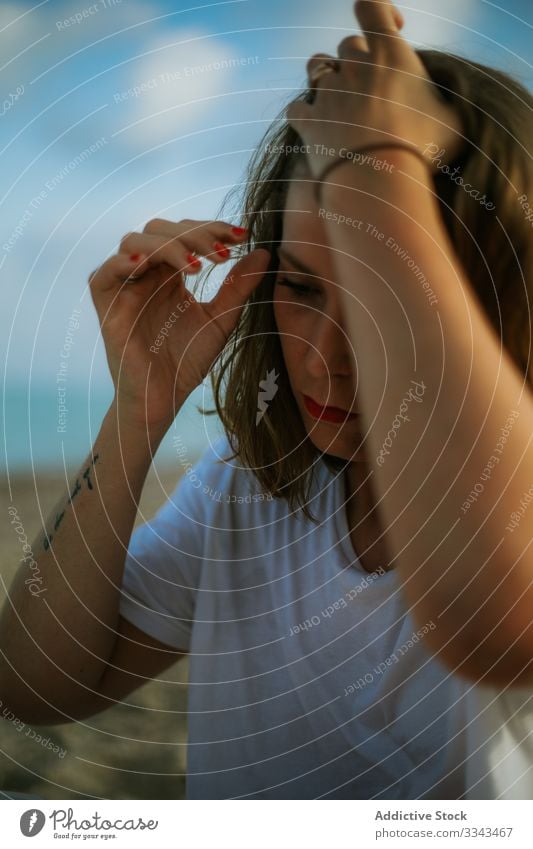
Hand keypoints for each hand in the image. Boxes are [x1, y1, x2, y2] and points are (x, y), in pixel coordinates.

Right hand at [89, 218, 269, 438]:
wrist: (163, 399)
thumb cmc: (187, 361)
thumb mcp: (221, 319)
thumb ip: (239, 286)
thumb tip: (264, 252)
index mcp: (170, 273)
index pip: (185, 233)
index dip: (212, 228)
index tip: (242, 236)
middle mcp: (146, 273)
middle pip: (160, 229)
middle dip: (194, 235)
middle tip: (222, 254)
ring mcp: (125, 287)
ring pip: (135, 242)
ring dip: (168, 246)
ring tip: (197, 267)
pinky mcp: (107, 306)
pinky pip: (105, 273)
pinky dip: (124, 262)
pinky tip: (150, 264)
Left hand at [287, 0, 462, 178]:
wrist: (379, 181)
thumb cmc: (422, 150)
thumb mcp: (452, 123)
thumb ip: (447, 105)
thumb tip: (451, 113)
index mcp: (391, 55)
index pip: (371, 7)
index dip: (379, 10)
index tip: (391, 27)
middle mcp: (355, 66)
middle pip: (347, 45)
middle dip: (358, 60)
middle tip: (373, 88)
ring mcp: (328, 93)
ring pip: (317, 69)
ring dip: (329, 82)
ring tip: (341, 105)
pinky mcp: (308, 121)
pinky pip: (298, 108)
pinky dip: (306, 115)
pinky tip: (317, 129)